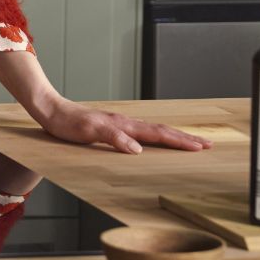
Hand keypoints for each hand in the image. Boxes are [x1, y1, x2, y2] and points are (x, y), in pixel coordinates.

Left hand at [36, 97, 211, 154]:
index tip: (201, 147)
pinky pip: (142, 132)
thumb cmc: (68, 122)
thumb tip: (138, 149)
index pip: (158, 134)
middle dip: (186, 138)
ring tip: (191, 142)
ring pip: (154, 130)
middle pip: (162, 131)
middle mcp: (126, 123)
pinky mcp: (113, 127)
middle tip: (208, 144)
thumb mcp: (89, 132)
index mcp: (124, 125)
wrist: (51, 110)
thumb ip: (114, 138)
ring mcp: (120, 124)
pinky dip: (157, 136)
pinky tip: (156, 140)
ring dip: (174, 137)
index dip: (180, 141)